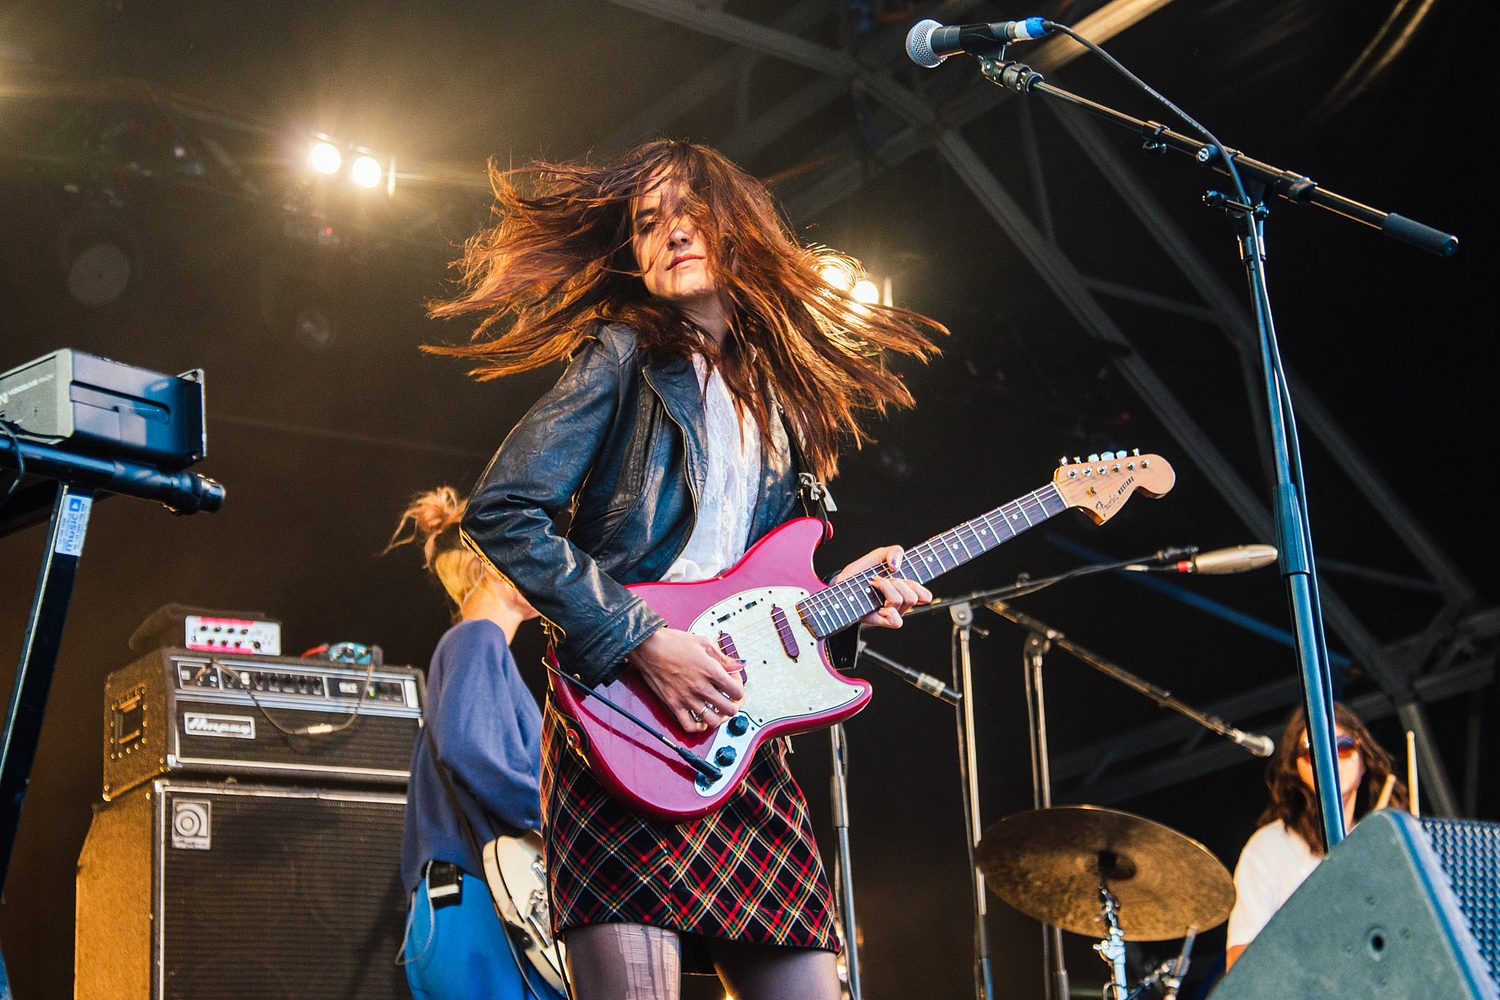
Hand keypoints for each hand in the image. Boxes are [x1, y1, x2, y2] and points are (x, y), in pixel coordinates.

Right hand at [628, 628, 746, 733]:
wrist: (648, 647)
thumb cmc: (672, 642)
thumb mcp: (703, 643)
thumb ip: (724, 657)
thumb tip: (739, 664)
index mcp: (710, 671)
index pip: (737, 691)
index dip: (739, 687)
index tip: (733, 682)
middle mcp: (700, 687)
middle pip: (729, 709)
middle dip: (734, 704)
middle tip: (730, 698)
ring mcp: (687, 698)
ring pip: (713, 721)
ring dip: (719, 716)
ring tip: (717, 709)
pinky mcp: (673, 704)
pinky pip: (689, 726)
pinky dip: (698, 727)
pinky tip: (701, 719)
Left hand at [834, 545, 931, 628]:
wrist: (841, 583)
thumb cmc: (861, 572)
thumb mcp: (879, 555)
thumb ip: (894, 552)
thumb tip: (897, 565)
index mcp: (904, 590)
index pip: (925, 595)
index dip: (923, 587)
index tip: (917, 575)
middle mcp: (900, 603)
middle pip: (916, 597)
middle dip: (899, 582)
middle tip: (884, 579)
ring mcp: (891, 612)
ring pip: (903, 601)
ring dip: (887, 588)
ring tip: (874, 585)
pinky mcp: (880, 621)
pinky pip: (896, 621)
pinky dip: (888, 611)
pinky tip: (877, 606)